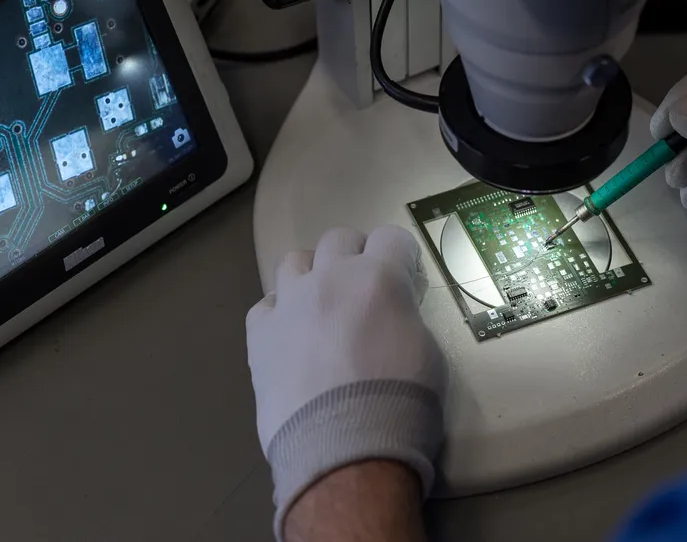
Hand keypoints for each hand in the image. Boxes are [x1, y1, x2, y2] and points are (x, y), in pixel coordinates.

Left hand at [247, 226, 445, 538]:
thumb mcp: (426, 351)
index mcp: (377, 278)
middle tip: (363, 290)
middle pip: (338, 239)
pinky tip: (290, 336)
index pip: (391, 237)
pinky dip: (280, 314)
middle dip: (354, 256)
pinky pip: (266, 305)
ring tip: (321, 306)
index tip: (404, 278)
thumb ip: (405, 317)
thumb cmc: (400, 402)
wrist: (345, 449)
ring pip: (294, 262)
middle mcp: (329, 278)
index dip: (401, 256)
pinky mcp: (260, 335)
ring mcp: (289, 304)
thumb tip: (391, 313)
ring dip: (312, 276)